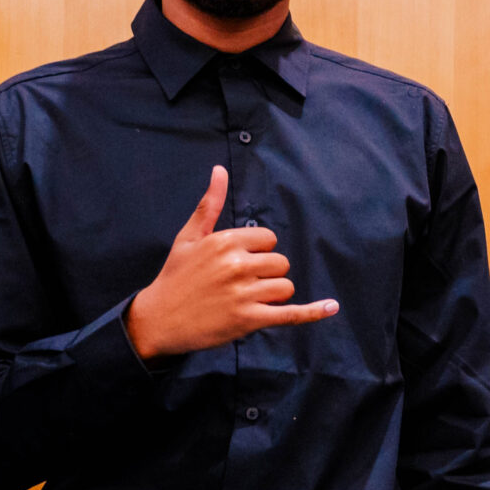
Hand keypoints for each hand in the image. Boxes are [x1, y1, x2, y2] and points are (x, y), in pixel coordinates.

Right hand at [123, 166, 338, 360]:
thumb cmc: (175, 277)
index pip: (269, 240)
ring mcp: (244, 293)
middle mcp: (237, 265)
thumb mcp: (189, 237)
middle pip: (280, 263)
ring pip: (285, 287)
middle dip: (266, 274)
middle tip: (239, 285)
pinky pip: (290, 314)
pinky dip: (312, 312)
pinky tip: (331, 307)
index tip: (240, 263)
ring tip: (248, 300)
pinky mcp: (249, 320)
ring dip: (273, 295)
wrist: (158, 320)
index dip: (259, 252)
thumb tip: (220, 170)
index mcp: (225, 241)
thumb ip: (210, 204)